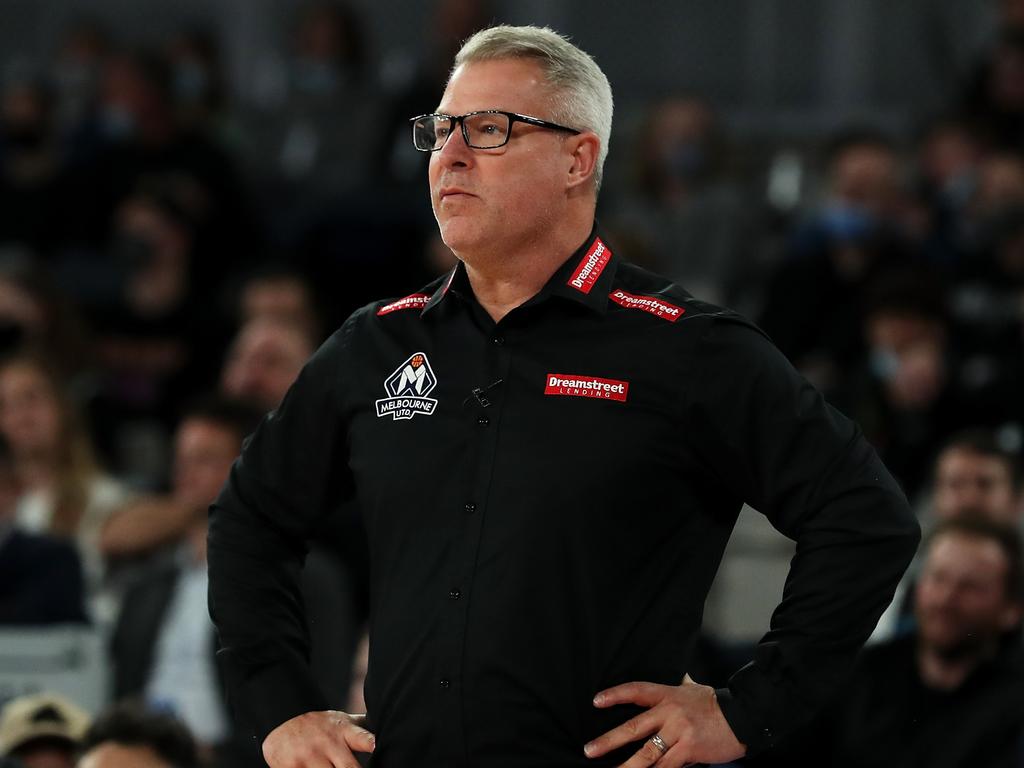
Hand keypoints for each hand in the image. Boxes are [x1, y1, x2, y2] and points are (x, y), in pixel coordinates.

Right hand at [262, 710, 374, 767]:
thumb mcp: (341, 722)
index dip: (369, 742)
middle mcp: (328, 744)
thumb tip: (386, 728)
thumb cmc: (320, 725)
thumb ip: (362, 730)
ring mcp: (309, 756)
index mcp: (344, 732)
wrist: (283, 721)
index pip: (361, 737)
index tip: (375, 746)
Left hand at [583, 675, 744, 766]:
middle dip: (609, 740)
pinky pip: (667, 766)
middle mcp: (670, 712)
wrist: (744, 716)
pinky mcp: (689, 749)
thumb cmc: (718, 704)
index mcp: (669, 694)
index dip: (615, 695)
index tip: (596, 701)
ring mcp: (679, 732)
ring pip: (647, 753)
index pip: (636, 691)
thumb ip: (679, 689)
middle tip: (590, 750)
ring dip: (628, 765)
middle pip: (633, 727)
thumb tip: (674, 682)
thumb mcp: (694, 690)